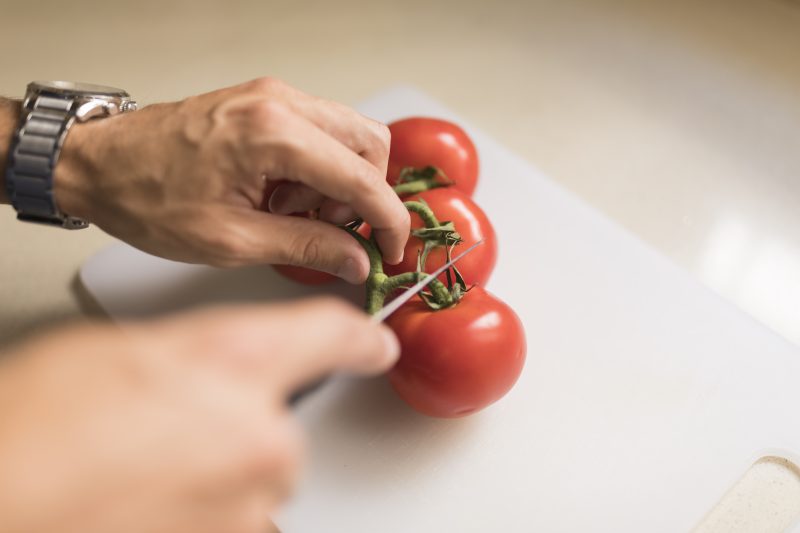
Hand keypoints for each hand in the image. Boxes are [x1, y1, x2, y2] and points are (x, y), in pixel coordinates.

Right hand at [0, 298, 398, 532]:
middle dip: (236, 430)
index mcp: (233, 361)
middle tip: (162, 432)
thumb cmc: (31, 428)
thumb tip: (203, 375)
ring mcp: (249, 505)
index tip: (375, 345)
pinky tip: (146, 501)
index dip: (356, 339)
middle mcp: (259, 435)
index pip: (327, 335)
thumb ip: (188, 359)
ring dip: (215, 479)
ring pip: (255, 485)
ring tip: (139, 473)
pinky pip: (236, 522)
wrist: (3, 497)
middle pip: (281, 430)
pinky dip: (204, 512)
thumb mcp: (116, 353)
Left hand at [53, 78, 409, 281]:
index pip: (361, 177)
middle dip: (364, 195)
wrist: (97, 164)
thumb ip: (306, 248)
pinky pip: (319, 133)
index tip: (391, 249)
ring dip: (339, 182)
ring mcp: (272, 98)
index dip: (387, 219)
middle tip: (333, 231)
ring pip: (348, 136)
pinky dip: (317, 168)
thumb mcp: (231, 240)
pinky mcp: (264, 104)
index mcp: (272, 134)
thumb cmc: (146, 197)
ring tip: (291, 214)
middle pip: (369, 143)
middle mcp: (279, 103)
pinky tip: (281, 195)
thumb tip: (356, 260)